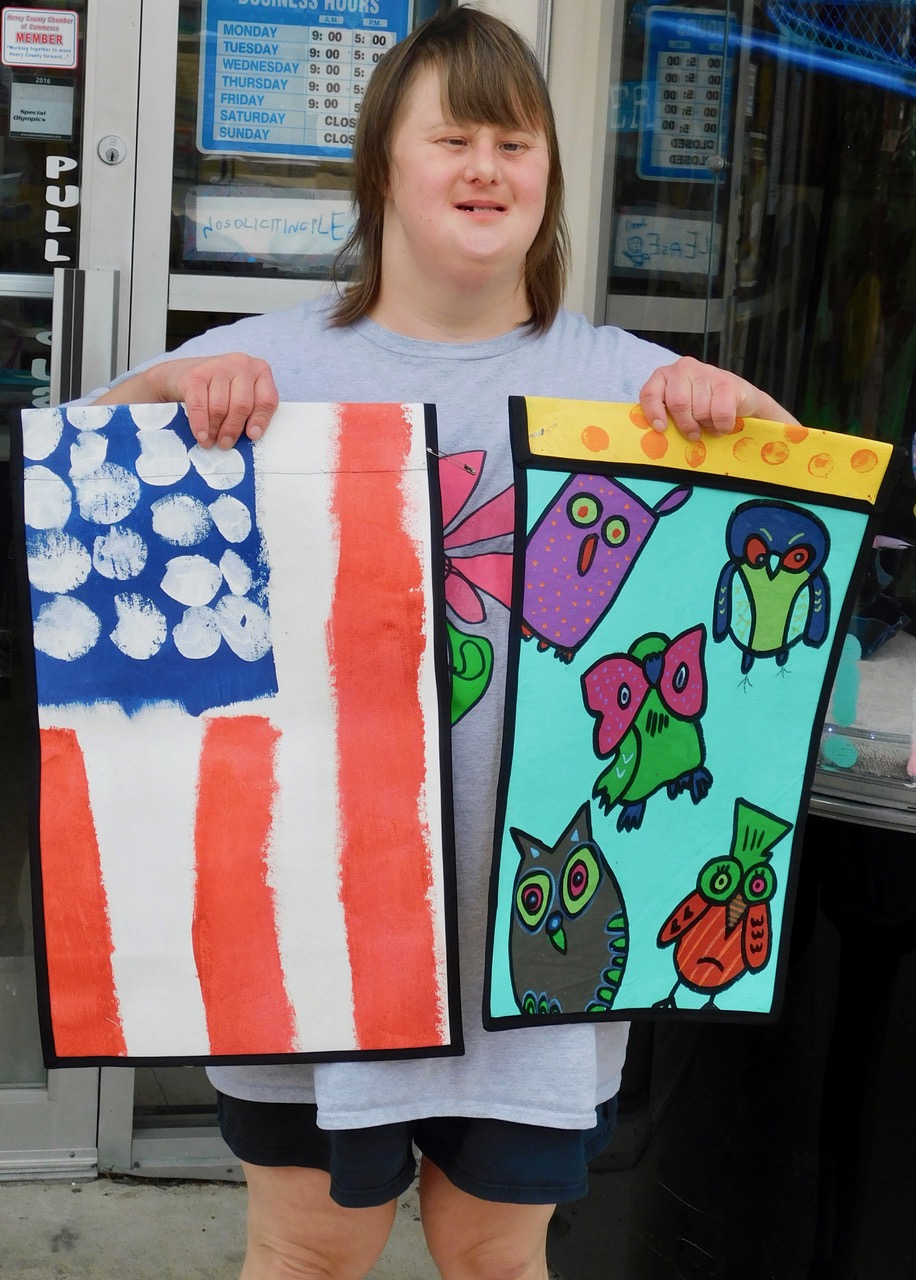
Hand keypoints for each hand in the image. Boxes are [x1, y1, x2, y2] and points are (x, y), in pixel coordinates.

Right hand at [94, 353, 279, 448]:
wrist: (172, 380)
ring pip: (223, 406)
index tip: (253, 437)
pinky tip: (198, 436)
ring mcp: (216, 365)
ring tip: (209, 443)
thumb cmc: (210, 397)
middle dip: (234, 429)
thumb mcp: (235, 402)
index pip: (267, 398)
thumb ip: (249, 414)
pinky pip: (201, 404)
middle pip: (244, 404)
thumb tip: (260, 445)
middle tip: (226, 447)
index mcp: (257, 371)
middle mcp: (239, 363)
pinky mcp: (194, 373)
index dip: (261, 420)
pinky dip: (200, 423)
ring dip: (216, 429)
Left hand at [639, 356, 798, 441]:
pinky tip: (723, 424)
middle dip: (687, 425)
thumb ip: (667, 415)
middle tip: (694, 434)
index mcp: (664, 376)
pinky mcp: (727, 382)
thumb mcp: (680, 410)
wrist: (741, 399)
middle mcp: (683, 368)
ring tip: (710, 423)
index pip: (650, 393)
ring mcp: (706, 372)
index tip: (661, 429)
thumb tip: (659, 436)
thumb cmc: (704, 406)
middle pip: (678, 404)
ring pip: (700, 410)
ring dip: (707, 425)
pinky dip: (722, 425)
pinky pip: (720, 413)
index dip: (654, 413)